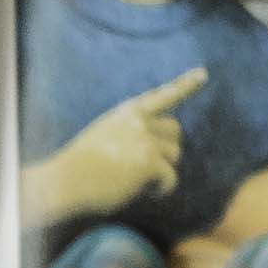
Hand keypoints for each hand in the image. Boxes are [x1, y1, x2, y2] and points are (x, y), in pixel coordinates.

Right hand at [18, 77, 198, 228]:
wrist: (64, 181)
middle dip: (166, 150)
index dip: (185, 85)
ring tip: (136, 181)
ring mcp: (145, 139)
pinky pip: (170, 178)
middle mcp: (138, 121)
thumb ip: (132, 133)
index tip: (203, 74)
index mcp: (126, 113)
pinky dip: (161, 189)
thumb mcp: (105, 137)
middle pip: (175, 131)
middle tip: (147, 168)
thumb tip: (162, 148)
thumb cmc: (80, 167)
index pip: (162, 95)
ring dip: (161, 171)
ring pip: (174, 155)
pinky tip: (144, 193)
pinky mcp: (149, 161)